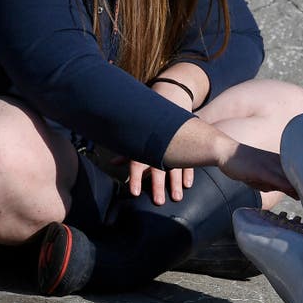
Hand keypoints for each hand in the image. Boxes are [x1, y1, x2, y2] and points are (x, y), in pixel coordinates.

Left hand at [129, 79, 196, 203]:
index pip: (137, 163)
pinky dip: (188, 173)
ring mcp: (174, 146)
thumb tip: (113, 163)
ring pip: (175, 168)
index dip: (134, 177)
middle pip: (158, 169)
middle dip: (157, 186)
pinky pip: (188, 160)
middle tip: (158, 202)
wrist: (171, 100)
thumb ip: (127, 151)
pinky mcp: (187, 145)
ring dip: (175, 183)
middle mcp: (158, 147)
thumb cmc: (150, 123)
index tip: (134, 192)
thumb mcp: (137, 135)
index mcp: (144, 144)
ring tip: (176, 197)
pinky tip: (188, 185)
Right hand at [217, 142, 296, 197]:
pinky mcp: (262, 170)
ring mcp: (272, 166)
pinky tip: (298, 194)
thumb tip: (292, 193)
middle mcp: (281, 163)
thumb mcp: (264, 178)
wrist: (226, 152)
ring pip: (294, 177)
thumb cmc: (244, 165)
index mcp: (283, 164)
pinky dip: (289, 187)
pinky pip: (278, 179)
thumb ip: (277, 185)